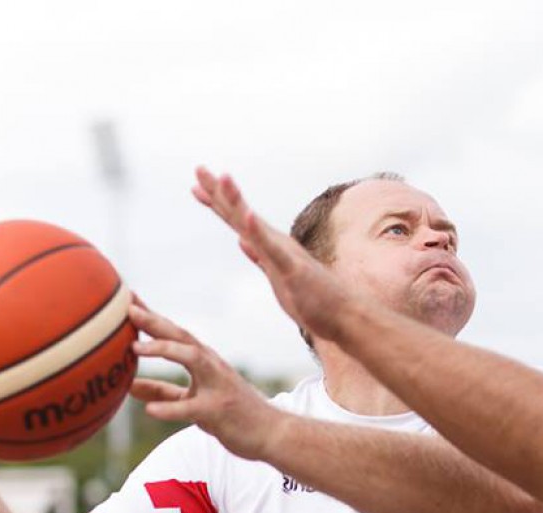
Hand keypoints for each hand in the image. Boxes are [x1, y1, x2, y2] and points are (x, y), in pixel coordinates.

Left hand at [128, 305, 280, 461]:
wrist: (273, 432)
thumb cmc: (233, 415)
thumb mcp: (194, 400)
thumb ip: (164, 392)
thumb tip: (130, 386)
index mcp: (205, 362)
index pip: (175, 333)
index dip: (151, 317)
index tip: (127, 299)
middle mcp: (212, 367)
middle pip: (182, 337)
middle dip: (155, 321)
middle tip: (128, 308)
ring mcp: (217, 386)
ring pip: (191, 359)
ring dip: (164, 349)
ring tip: (135, 348)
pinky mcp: (219, 411)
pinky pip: (192, 408)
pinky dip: (171, 408)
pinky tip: (150, 411)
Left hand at [191, 166, 353, 342]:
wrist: (347, 315)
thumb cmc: (316, 300)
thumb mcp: (278, 279)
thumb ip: (261, 258)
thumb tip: (242, 242)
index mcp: (271, 248)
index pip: (239, 222)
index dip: (217, 204)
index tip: (195, 187)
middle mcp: (276, 244)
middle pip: (241, 216)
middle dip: (219, 192)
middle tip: (199, 168)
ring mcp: (285, 255)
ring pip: (255, 225)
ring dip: (238, 202)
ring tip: (222, 178)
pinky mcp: (293, 270)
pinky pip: (272, 250)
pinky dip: (258, 232)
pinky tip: (247, 216)